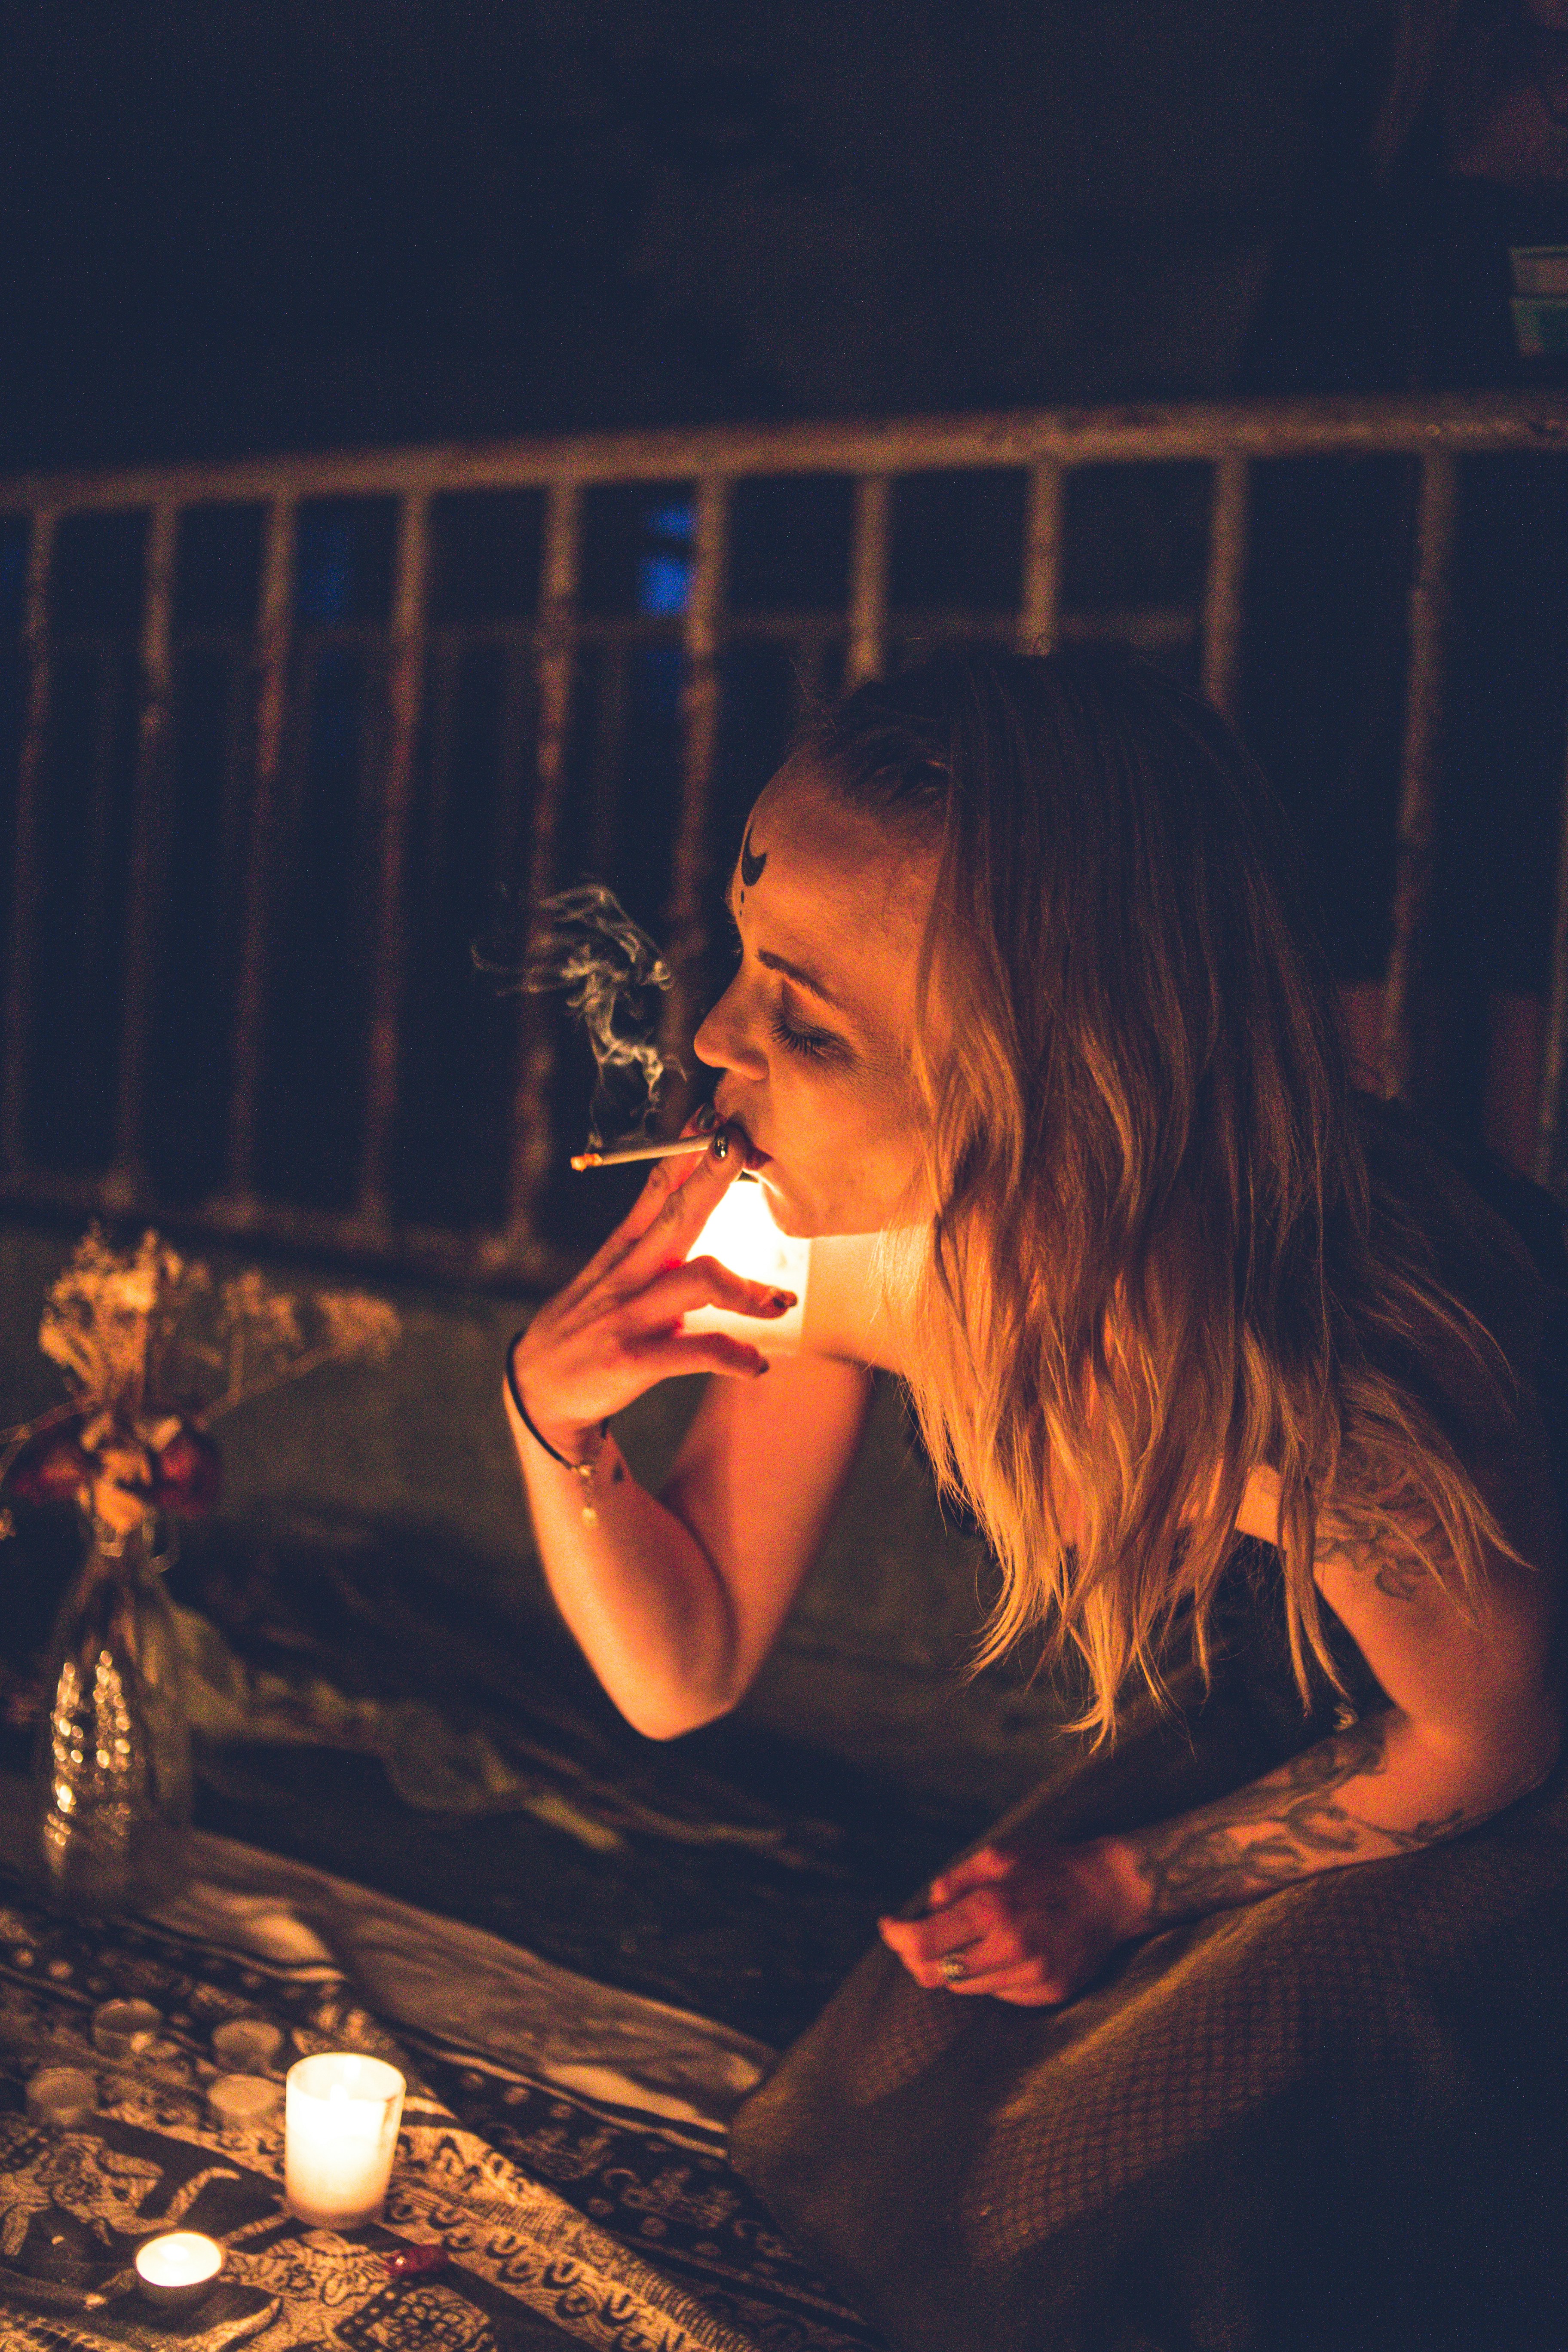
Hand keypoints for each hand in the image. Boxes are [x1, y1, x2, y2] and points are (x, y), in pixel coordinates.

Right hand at [509, 1127, 797, 1458]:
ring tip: (780, 1302)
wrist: (535, 1397)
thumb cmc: (581, 1333)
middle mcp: (623, 1278)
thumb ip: (642, 1247)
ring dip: (747, 1289)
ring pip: (697, 1279)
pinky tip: (756, 1365)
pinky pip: (696, 1352)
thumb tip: (688, 1206)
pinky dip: (734, 1356)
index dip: (683, 1153)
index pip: (653, 1192)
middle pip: (677, 1215)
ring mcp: (626, 1317)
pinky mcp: (631, 1361)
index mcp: (618, 1254)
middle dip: (712, 1177)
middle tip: (747, 1147)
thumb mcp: (603, 1278)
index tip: (712, 1120)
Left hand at [877, 1835, 1144, 2006]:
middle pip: (936, 1974)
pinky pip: (999, 1992)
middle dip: (915, 1956)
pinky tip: (1002, 1949)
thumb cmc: (1050, 1867)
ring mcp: (1032, 1977)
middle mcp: (1011, 1949)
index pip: (924, 1941)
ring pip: (964, 1986)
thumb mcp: (998, 1857)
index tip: (888, 1925)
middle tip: (912, 1937)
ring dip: (952, 1964)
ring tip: (965, 1937)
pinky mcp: (1048, 1994)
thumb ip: (955, 1881)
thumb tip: (926, 1909)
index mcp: (994, 1909)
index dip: (896, 1936)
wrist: (1113, 1892)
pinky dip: (987, 1973)